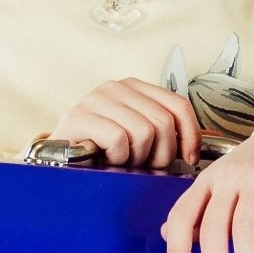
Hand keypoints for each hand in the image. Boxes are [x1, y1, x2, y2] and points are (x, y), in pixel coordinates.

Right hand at [48, 78, 199, 169]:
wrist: (57, 158)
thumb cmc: (102, 151)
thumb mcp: (137, 135)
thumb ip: (162, 132)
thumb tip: (196, 148)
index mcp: (135, 87)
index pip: (178, 105)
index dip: (190, 134)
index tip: (188, 158)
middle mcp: (117, 87)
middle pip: (163, 123)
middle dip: (161, 155)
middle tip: (144, 165)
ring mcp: (96, 99)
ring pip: (143, 133)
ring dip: (137, 158)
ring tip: (122, 161)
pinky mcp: (80, 116)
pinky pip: (119, 140)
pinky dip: (118, 158)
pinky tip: (106, 159)